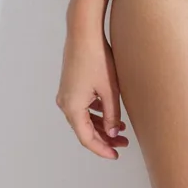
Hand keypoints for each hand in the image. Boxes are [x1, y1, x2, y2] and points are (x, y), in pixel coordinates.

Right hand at [56, 26, 128, 159]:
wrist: (83, 33)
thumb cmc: (97, 58)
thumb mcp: (110, 90)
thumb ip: (112, 115)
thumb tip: (113, 133)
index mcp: (73, 107)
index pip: (87, 138)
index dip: (102, 149)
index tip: (116, 155)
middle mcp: (65, 103)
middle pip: (84, 130)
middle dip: (104, 138)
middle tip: (123, 144)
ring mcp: (66, 94)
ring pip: (84, 118)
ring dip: (101, 125)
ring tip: (121, 129)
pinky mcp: (70, 86)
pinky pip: (82, 107)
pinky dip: (95, 113)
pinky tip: (110, 112)